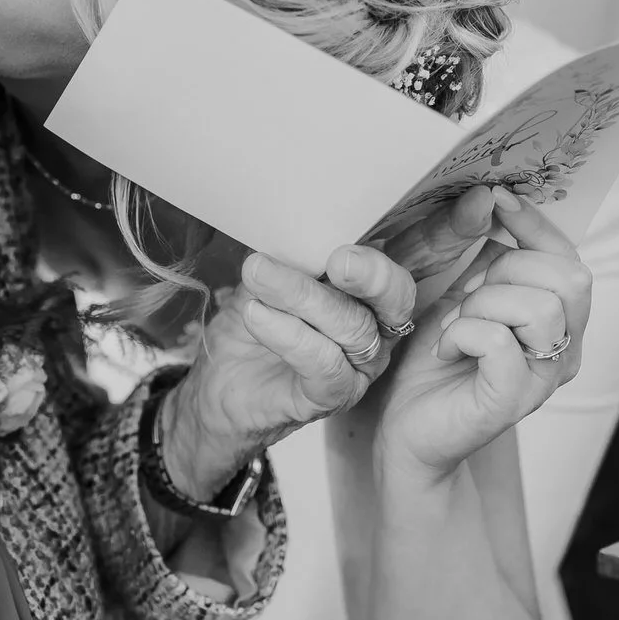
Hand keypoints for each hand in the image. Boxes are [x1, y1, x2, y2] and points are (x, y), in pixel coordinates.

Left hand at [162, 244, 417, 499]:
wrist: (218, 382)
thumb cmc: (251, 323)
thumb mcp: (267, 276)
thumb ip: (293, 255)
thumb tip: (299, 222)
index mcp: (367, 293)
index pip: (399, 270)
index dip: (401, 251)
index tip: (357, 240)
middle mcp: (375, 331)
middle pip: (391, 300)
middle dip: (368, 275)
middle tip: (336, 260)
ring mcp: (358, 368)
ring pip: (352, 328)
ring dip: (302, 296)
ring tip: (258, 273)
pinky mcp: (332, 397)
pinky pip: (323, 365)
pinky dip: (290, 336)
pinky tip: (257, 314)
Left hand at [372, 192, 592, 482]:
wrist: (401, 424)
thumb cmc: (432, 356)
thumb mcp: (456, 289)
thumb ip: (478, 247)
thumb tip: (490, 196)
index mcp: (557, 319)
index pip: (569, 257)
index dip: (536, 223)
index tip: (496, 198)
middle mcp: (563, 350)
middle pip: (568, 278)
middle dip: (507, 271)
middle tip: (467, 298)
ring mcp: (542, 379)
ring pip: (539, 308)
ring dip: (482, 305)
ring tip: (456, 328)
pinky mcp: (512, 402)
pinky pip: (500, 342)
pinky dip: (463, 333)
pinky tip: (446, 350)